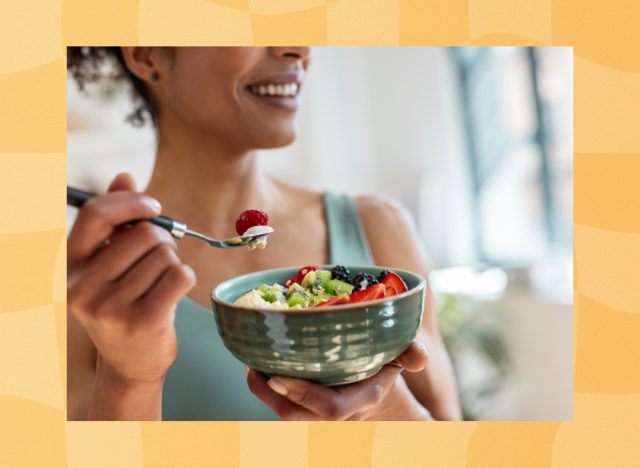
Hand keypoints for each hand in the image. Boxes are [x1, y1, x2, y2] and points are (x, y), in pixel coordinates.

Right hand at [68, 173, 195, 386]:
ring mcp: (110, 308)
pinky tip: (174, 293)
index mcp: (70, 266)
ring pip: (165, 256)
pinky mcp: (142, 322)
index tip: (153, 207)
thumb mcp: (111, 263)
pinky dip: (186, 278)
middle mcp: (83, 287)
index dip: (131, 203)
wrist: (131, 362)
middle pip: (144, 234)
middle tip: (160, 260)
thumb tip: (125, 176)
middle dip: (162, 241)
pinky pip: (180, 275)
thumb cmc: (124, 303)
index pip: (97, 214)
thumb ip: (116, 221)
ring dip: (172, 263)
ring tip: (160, 283)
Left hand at [246, 341, 430, 419]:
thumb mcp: (401, 356)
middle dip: (270, 396)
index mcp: (361, 398)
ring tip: (251, 363)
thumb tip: (420, 356)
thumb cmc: (386, 365)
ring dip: (263, 392)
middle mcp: (338, 411)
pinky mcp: (306, 406)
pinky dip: (267, 387)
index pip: (330, 409)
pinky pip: (282, 403)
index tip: (278, 375)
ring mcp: (319, 413)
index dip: (303, 394)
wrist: (378, 389)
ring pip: (285, 413)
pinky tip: (258, 363)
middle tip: (253, 369)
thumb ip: (411, 354)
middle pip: (297, 416)